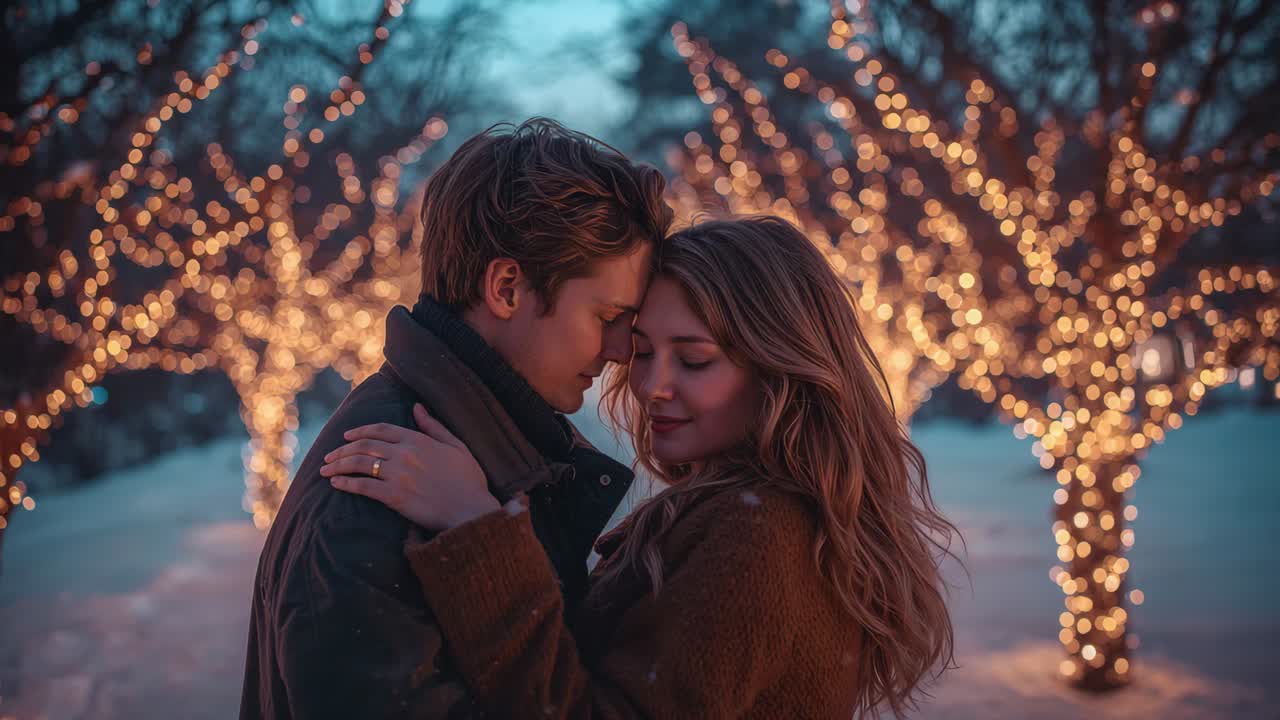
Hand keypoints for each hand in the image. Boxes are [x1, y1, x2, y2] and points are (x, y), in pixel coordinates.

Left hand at [321, 403, 499, 529]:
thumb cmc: (469, 480)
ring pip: (359, 464)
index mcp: (418, 440)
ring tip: (325, 469)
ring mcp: (398, 475)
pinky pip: (363, 486)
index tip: (346, 437)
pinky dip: (346, 483)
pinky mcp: (394, 496)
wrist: (471, 510)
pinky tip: (335, 483)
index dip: (359, 431)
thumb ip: (434, 426)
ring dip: (338, 465)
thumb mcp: (456, 446)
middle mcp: (405, 454)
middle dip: (342, 450)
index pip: (380, 430)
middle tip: (328, 456)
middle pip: (364, 446)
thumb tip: (417, 407)